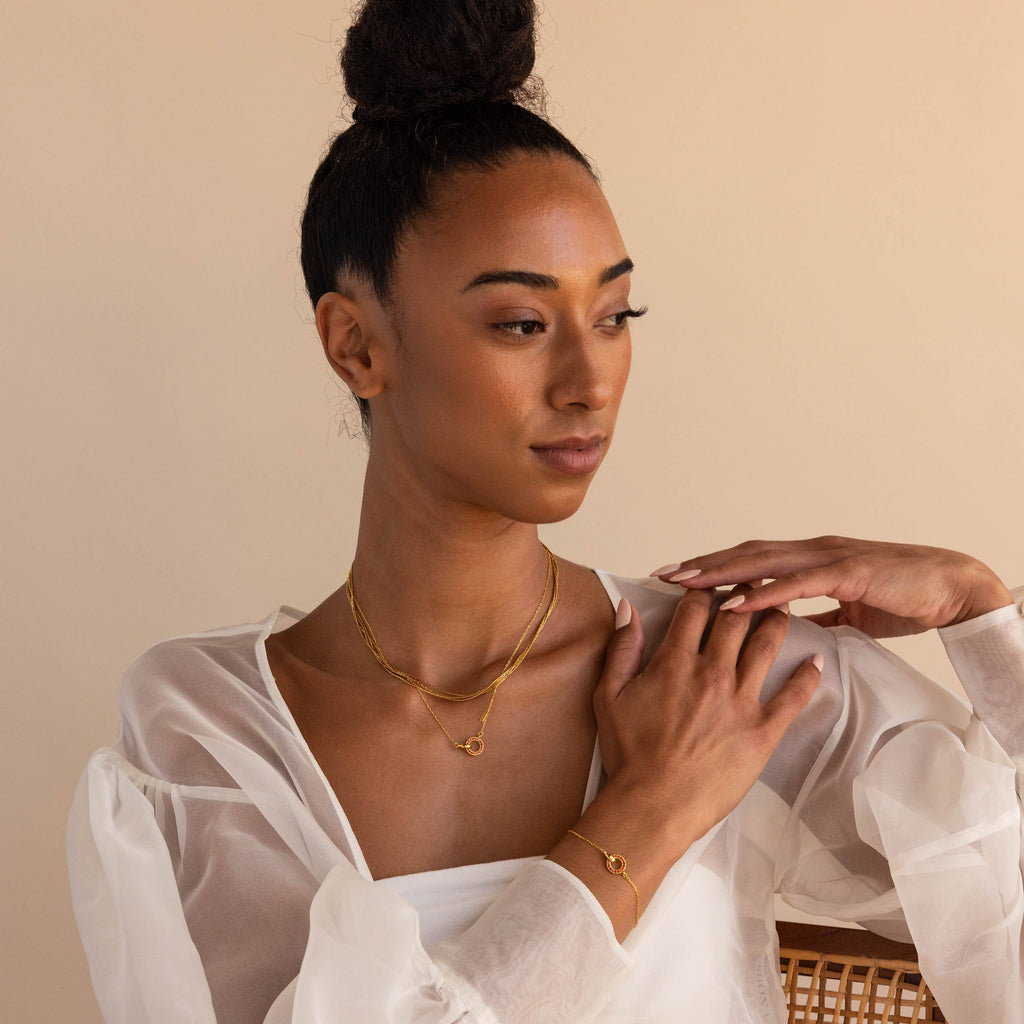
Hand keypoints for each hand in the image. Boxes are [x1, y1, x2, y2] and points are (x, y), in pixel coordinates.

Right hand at [593, 588, 821, 849]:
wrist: (654, 805)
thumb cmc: (629, 754)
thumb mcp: (609, 695)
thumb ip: (622, 647)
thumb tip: (628, 607)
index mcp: (674, 662)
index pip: (696, 609)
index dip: (705, 590)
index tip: (712, 583)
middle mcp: (712, 673)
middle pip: (735, 619)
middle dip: (746, 594)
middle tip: (755, 583)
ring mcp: (741, 701)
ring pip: (766, 646)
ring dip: (776, 620)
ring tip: (785, 605)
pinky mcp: (763, 730)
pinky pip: (793, 696)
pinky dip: (808, 676)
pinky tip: (816, 661)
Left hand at [651, 536, 1012, 636]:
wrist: (953, 589)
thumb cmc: (904, 596)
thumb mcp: (850, 609)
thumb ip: (819, 612)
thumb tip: (791, 628)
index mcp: (808, 561)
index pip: (749, 561)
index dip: (712, 567)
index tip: (677, 578)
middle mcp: (810, 553)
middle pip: (743, 555)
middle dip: (701, 565)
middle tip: (661, 574)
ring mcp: (827, 559)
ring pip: (761, 562)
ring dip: (719, 572)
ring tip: (684, 583)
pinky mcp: (847, 573)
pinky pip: (796, 584)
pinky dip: (762, 592)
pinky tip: (735, 602)